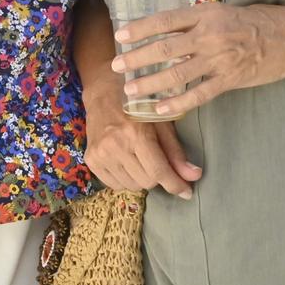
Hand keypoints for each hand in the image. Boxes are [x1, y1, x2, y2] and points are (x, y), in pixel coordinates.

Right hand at [83, 89, 200, 195]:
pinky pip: (114, 185)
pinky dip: (126, 179)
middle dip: (158, 177)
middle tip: (157, 161)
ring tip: (140, 160)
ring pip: (131, 186)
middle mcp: (115, 146)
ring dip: (141, 179)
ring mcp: (100, 154)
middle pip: (146, 182)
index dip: (175, 185)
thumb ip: (176, 152)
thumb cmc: (138, 104)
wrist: (104, 93)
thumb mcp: (162, 122)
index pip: (158, 171)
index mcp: (135, 134)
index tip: (187, 192)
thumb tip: (194, 177)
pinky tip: (127, 163)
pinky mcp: (90, 159)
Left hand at [112, 3, 284, 121]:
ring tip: (130, 90)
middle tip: (117, 66)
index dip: (140, 28)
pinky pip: (198, 93)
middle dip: (137, 58)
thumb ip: (194, 19)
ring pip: (177, 72)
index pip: (165, 20)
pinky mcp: (229, 79)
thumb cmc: (251, 22)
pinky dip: (177, 102)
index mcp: (205, 13)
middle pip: (165, 48)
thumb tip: (162, 29)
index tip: (120, 36)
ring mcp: (219, 59)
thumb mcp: (220, 11)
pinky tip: (159, 108)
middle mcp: (209, 35)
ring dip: (150, 83)